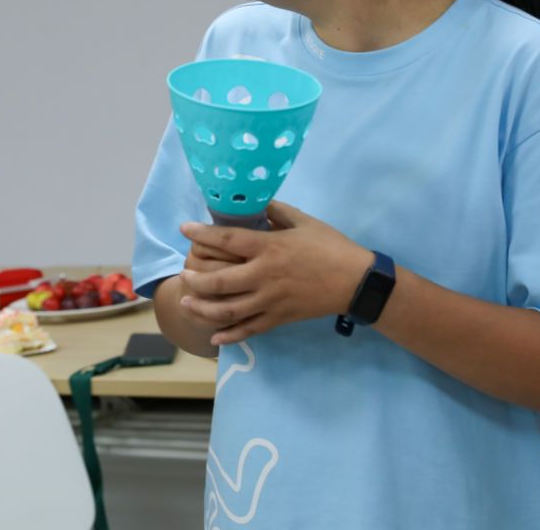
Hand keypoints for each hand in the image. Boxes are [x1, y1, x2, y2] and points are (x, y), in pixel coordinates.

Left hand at [177, 201, 372, 344]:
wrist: (356, 281)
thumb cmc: (330, 246)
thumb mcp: (303, 221)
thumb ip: (276, 212)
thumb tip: (257, 202)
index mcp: (269, 248)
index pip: (228, 240)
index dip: (202, 234)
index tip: (184, 229)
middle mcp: (264, 275)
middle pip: (220, 282)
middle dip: (197, 279)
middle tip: (183, 274)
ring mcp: (271, 300)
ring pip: (229, 310)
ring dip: (203, 309)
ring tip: (187, 303)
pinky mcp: (279, 318)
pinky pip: (250, 329)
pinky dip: (230, 335)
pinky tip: (214, 337)